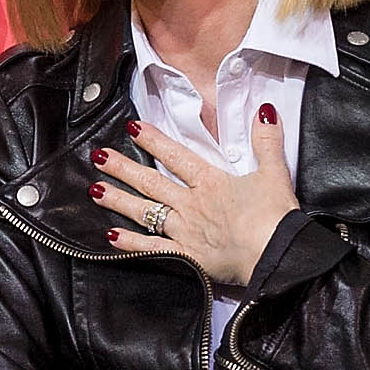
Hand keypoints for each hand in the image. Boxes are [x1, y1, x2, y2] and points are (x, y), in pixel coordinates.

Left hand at [93, 112, 297, 285]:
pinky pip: (153, 249)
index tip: (132, 128)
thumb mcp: (274, 173)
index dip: (154, 140)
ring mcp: (185, 231)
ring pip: (145, 212)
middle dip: (123, 167)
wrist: (274, 254)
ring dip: (118, 200)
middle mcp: (191, 205)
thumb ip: (267, 142)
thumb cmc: (274, 217)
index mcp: (211, 183)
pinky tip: (111, 237)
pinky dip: (131, 244)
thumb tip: (264, 111)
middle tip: (99, 157)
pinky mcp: (187, 257)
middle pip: (151, 182)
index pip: (176, 157)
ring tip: (94, 190)